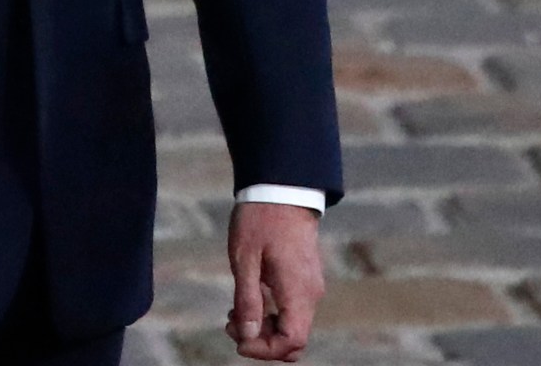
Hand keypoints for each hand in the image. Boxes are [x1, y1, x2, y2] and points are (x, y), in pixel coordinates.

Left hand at [226, 202, 323, 360]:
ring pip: (292, 326)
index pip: (292, 341)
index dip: (265, 350)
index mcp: (298, 292)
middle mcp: (310, 294)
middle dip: (261, 342)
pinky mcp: (304, 280)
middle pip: (294, 339)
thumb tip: (246, 335)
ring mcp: (310, 287)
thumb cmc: (260, 220)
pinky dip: (271, 315)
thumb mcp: (245, 259)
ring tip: (233, 313)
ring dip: (263, 329)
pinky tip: (247, 301)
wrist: (281, 189)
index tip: (237, 340)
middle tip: (230, 324)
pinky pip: (292, 310)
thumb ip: (247, 300)